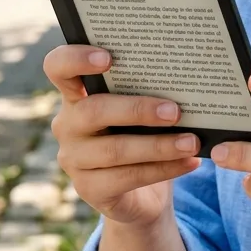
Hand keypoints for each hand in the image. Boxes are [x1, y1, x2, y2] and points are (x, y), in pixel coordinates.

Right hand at [44, 45, 200, 227]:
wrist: (140, 192)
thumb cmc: (142, 134)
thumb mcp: (139, 111)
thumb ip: (148, 91)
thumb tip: (187, 78)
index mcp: (77, 94)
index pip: (58, 67)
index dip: (76, 59)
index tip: (107, 58)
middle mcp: (68, 124)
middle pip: (94, 111)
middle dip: (137, 110)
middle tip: (175, 111)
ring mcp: (74, 158)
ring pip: (115, 149)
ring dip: (159, 145)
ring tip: (191, 142)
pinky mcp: (88, 188)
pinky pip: (128, 177)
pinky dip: (164, 169)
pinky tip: (189, 161)